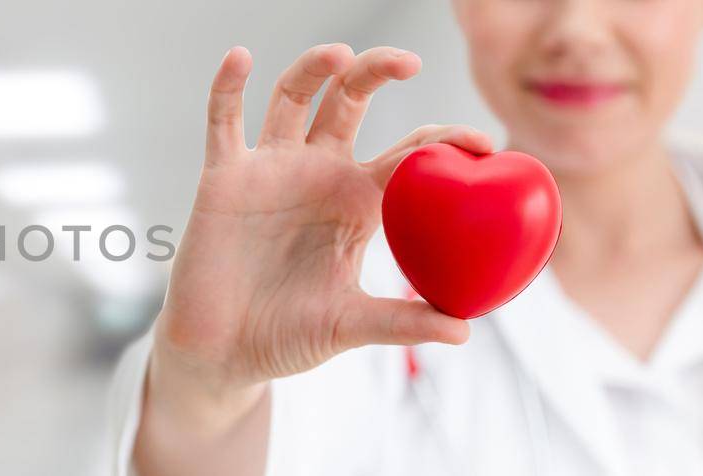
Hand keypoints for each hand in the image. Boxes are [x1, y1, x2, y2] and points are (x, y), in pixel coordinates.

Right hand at [150, 44, 489, 417]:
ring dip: (314, 67)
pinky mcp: (224, 177)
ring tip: (338, 55)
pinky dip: (228, 85)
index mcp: (358, 202)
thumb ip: (401, 322)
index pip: (409, 153)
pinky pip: (223, 120)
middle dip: (378, 71)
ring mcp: (270, 170)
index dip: (445, 139)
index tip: (481, 143)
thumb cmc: (286, 337)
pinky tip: (240, 58)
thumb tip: (463, 333)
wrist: (221, 352)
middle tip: (409, 62)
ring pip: (293, 96)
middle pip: (351, 99)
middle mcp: (318, 173)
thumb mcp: (349, 325)